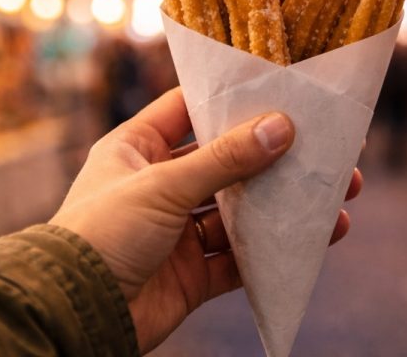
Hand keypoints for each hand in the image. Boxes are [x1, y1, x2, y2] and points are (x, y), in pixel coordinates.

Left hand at [50, 87, 360, 353]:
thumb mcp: (163, 185)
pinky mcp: (192, 272)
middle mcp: (159, 184)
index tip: (275, 88)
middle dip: (272, 156)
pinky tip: (315, 237)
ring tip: (335, 191)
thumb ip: (225, 159)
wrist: (72, 318)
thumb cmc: (101, 234)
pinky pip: (241, 256)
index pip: (188, 109)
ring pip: (240, 210)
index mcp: (138, 149)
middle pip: (226, 161)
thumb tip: (281, 126)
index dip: (228, 98)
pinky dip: (275, 249)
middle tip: (321, 144)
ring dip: (282, 203)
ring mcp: (177, 230)